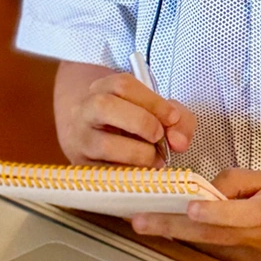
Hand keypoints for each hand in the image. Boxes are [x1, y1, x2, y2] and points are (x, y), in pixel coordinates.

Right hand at [56, 67, 196, 167]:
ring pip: (103, 144)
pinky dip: (131, 174)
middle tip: (159, 136)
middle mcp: (84, 111)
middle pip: (105, 106)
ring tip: (154, 158)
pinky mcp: (83, 169)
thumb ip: (178, 121)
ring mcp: (80, 141)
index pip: (123, 86)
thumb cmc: (130, 123)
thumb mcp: (154, 112)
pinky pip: (106, 174)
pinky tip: (142, 172)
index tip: (172, 117)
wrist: (92, 138)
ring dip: (138, 153)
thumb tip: (179, 142)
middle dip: (141, 122)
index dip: (153, 102)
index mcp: (102, 89)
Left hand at [130, 169, 260, 260]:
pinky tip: (182, 243)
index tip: (188, 209)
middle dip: (173, 228)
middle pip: (213, 238)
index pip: (238, 216)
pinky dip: (202, 254)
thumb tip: (205, 188)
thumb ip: (236, 181)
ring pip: (212, 254)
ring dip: (180, 241)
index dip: (213, 213)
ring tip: (150, 226)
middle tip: (141, 221)